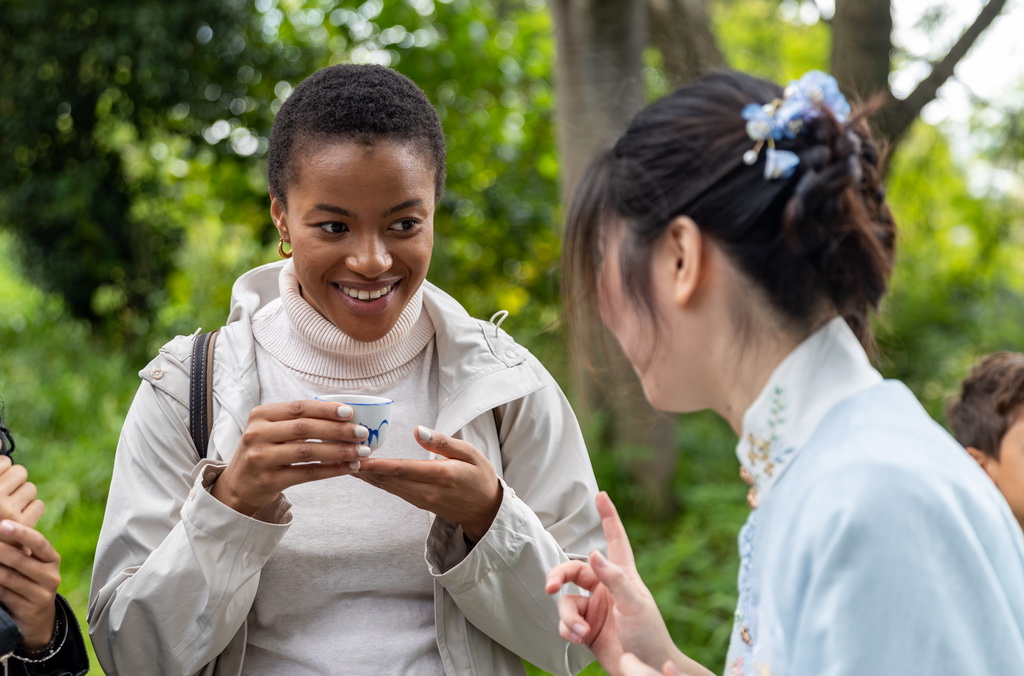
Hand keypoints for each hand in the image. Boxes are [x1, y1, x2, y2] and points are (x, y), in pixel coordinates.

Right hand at [0, 456, 43, 526]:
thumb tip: (0, 439)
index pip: (5, 461)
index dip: (3, 471)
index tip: (0, 481)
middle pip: (20, 472)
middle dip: (15, 482)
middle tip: (4, 496)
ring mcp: (7, 510)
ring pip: (30, 488)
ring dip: (23, 496)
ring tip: (9, 508)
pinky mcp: (21, 524)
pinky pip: (38, 505)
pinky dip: (31, 511)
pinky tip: (18, 518)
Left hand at [0, 520, 59, 648]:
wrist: (39, 617)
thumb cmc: (30, 582)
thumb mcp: (34, 565)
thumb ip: (21, 551)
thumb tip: (1, 530)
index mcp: (53, 560)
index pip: (39, 542)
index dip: (21, 532)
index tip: (3, 524)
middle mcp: (51, 576)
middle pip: (21, 559)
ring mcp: (42, 594)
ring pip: (8, 578)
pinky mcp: (29, 609)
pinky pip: (3, 594)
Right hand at [212, 400, 370, 515]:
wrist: (237, 486)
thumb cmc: (263, 451)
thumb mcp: (271, 430)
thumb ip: (297, 421)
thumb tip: (343, 415)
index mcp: (261, 415)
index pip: (299, 408)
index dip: (326, 409)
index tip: (350, 412)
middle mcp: (258, 434)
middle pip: (305, 428)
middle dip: (338, 430)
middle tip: (363, 433)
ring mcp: (261, 458)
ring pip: (308, 451)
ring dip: (339, 451)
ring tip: (361, 452)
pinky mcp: (269, 481)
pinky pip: (307, 473)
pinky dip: (331, 470)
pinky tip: (348, 467)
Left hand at [354, 426, 501, 541]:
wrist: (486, 510)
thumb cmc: (480, 476)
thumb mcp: (470, 453)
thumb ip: (442, 442)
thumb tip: (416, 430)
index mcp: (441, 475)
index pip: (403, 469)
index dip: (378, 464)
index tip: (358, 457)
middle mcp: (427, 491)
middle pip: (389, 479)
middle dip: (364, 468)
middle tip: (341, 454)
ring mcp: (420, 499)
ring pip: (387, 486)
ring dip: (367, 475)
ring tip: (345, 461)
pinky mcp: (417, 502)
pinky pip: (392, 490)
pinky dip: (376, 480)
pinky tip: (363, 472)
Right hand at [545, 492, 710, 675]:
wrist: (646, 668)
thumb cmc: (649, 634)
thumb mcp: (634, 605)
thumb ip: (614, 579)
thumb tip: (594, 554)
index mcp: (622, 575)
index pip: (614, 539)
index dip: (608, 517)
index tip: (601, 495)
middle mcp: (605, 588)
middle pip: (572, 571)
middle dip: (557, 576)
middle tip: (549, 586)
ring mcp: (594, 608)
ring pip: (565, 601)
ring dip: (567, 617)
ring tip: (579, 632)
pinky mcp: (585, 629)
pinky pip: (565, 623)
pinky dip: (567, 630)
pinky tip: (578, 639)